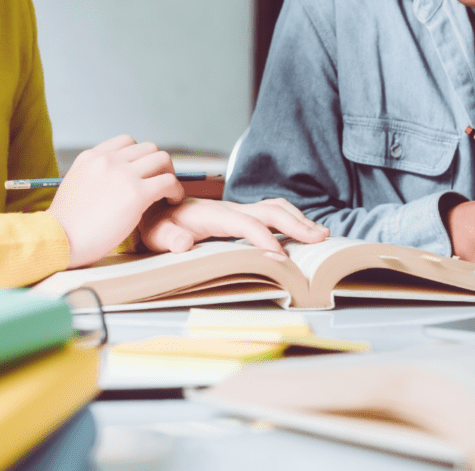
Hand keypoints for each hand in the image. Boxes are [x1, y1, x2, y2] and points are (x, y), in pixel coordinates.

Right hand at [46, 135, 183, 267]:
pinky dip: (175, 191)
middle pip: (148, 148)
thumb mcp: (75, 186)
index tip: (143, 174)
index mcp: (92, 157)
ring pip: (162, 160)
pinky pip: (168, 182)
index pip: (127, 142)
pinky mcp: (136, 194)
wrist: (59, 239)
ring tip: (168, 194)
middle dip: (159, 165)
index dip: (140, 157)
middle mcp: (108, 160)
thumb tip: (108, 182)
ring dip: (169, 175)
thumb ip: (94, 177)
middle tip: (160, 185)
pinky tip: (171, 202)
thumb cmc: (66, 225)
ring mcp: (123, 175)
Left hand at [137, 197, 329, 254]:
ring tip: (321, 235)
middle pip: (270, 211)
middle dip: (296, 225)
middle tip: (320, 239)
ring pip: (275, 208)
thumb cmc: (156, 224)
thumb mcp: (155, 234)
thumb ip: (169, 238)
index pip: (245, 223)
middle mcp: (229, 209)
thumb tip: (184, 243)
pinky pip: (270, 214)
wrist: (153, 208)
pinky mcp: (239, 216)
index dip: (263, 238)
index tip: (280, 257)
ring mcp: (237, 211)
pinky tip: (303, 232)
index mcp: (213, 214)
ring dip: (299, 220)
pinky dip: (291, 220)